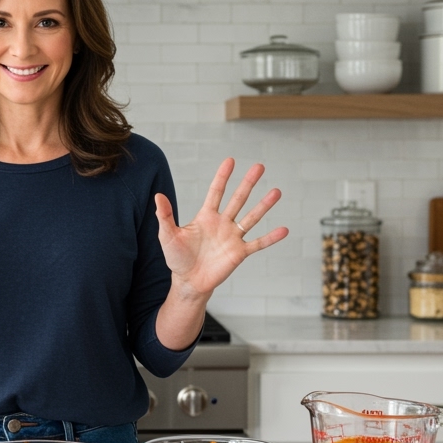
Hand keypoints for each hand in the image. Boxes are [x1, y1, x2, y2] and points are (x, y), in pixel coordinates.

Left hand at [154, 158, 288, 298]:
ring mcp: (232, 237)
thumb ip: (165, 216)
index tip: (230, 161)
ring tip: (276, 192)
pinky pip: (258, 243)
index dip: (223, 177)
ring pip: (251, 217)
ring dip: (264, 205)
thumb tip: (158, 196)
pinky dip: (271, 238)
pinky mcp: (239, 253)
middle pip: (238, 199)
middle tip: (260, 166)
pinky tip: (284, 230)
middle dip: (248, 183)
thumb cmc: (177, 258)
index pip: (216, 192)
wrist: (188, 281)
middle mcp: (222, 223)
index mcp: (206, 216)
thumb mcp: (168, 236)